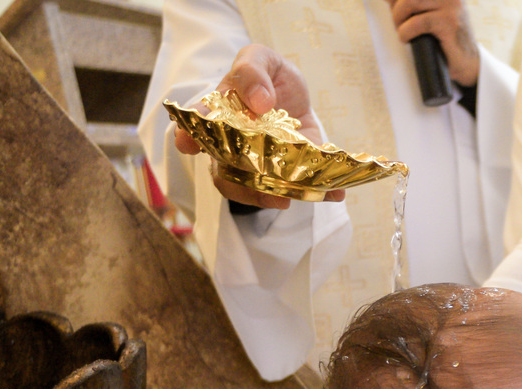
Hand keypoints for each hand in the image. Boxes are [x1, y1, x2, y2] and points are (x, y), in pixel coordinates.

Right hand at [172, 44, 345, 209]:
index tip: (187, 144)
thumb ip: (252, 72)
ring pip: (258, 188)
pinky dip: (318, 192)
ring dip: (273, 196)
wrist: (294, 92)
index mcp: (219, 118)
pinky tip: (334, 193)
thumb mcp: (258, 59)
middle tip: (261, 189)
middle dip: (242, 185)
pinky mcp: (290, 170)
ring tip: (292, 198)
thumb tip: (259, 100)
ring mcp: (262, 163)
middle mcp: (235, 148)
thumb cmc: (265, 74)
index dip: (189, 138)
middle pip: (227, 174)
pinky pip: (300, 186)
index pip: (196, 131)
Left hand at [388, 0, 479, 86]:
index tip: (391, 5)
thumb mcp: (429, 15)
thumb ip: (412, 4)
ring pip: (409, 3)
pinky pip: (416, 22)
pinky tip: (407, 39)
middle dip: (396, 8)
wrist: (468, 62)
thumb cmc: (446, 40)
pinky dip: (405, 32)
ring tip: (402, 31)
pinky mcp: (449, 22)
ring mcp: (451, 6)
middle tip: (398, 23)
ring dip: (398, 19)